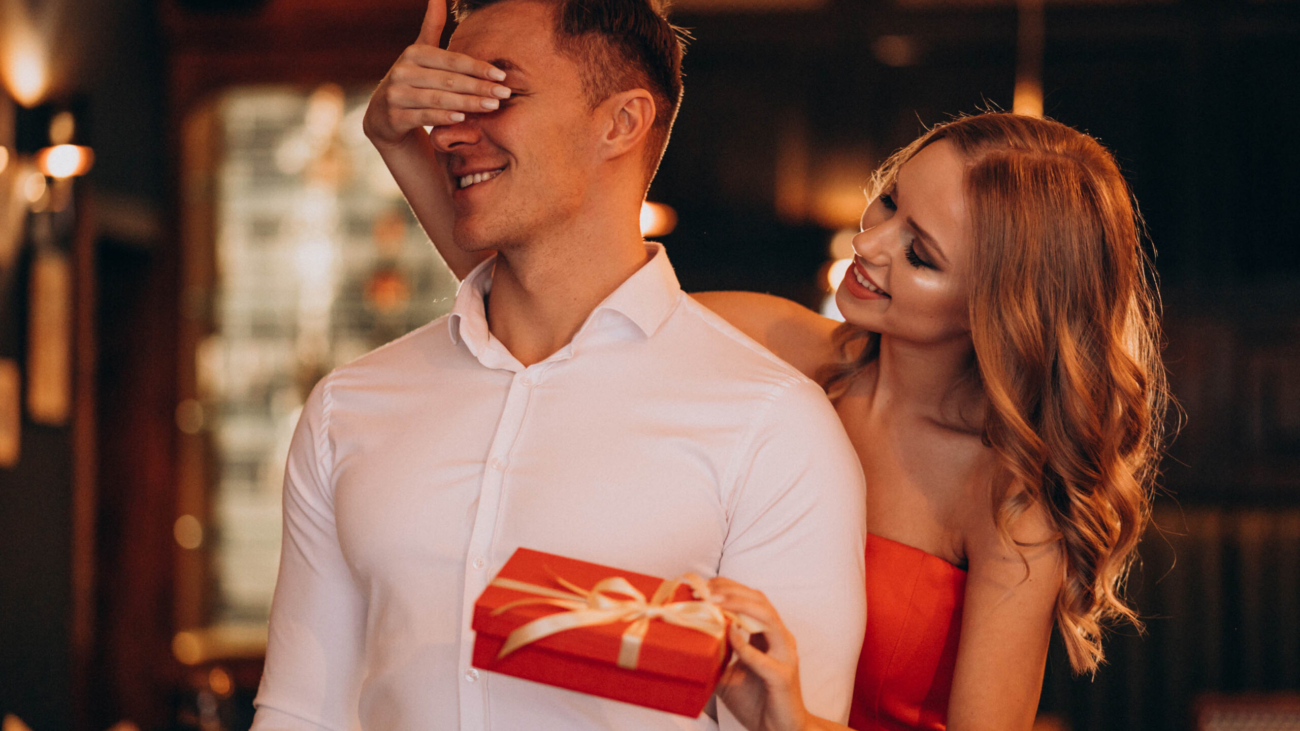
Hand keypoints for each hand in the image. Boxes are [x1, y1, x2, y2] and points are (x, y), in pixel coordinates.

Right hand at [363, 0, 512, 148]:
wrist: (384, 115)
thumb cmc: (412, 81)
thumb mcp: (421, 52)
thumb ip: (432, 25)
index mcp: (414, 53)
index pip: (452, 60)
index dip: (478, 67)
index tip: (502, 76)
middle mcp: (403, 71)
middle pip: (449, 80)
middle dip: (479, 87)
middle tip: (504, 93)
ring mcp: (397, 94)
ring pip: (439, 98)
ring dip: (468, 103)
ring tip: (492, 106)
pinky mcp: (395, 117)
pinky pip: (424, 116)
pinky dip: (443, 117)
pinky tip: (463, 119)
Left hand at [711, 577, 814, 730]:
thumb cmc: (755, 699)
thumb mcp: (728, 671)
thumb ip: (716, 653)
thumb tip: (685, 638)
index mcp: (770, 634)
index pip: (753, 598)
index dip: (730, 586)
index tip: (702, 584)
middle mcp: (781, 639)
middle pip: (760, 601)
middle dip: (732, 591)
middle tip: (705, 590)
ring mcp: (785, 656)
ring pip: (767, 619)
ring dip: (739, 607)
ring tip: (715, 603)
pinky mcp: (783, 677)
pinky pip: (764, 658)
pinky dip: (745, 645)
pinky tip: (729, 635)